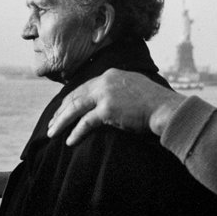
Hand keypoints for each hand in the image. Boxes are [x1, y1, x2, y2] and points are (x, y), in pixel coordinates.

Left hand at [47, 68, 185, 145]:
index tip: (62, 110)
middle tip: (51, 123)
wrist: (165, 108)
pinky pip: (85, 122)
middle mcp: (105, 81)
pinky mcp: (107, 110)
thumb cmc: (154, 102)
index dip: (71, 99)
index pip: (84, 87)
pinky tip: (69, 141)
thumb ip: (120, 90)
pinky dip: (76, 132)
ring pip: (75, 108)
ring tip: (52, 133)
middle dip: (61, 111)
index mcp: (110, 75)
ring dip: (62, 122)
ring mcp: (105, 95)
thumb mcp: (135, 88)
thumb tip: (111, 100)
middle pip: (75, 96)